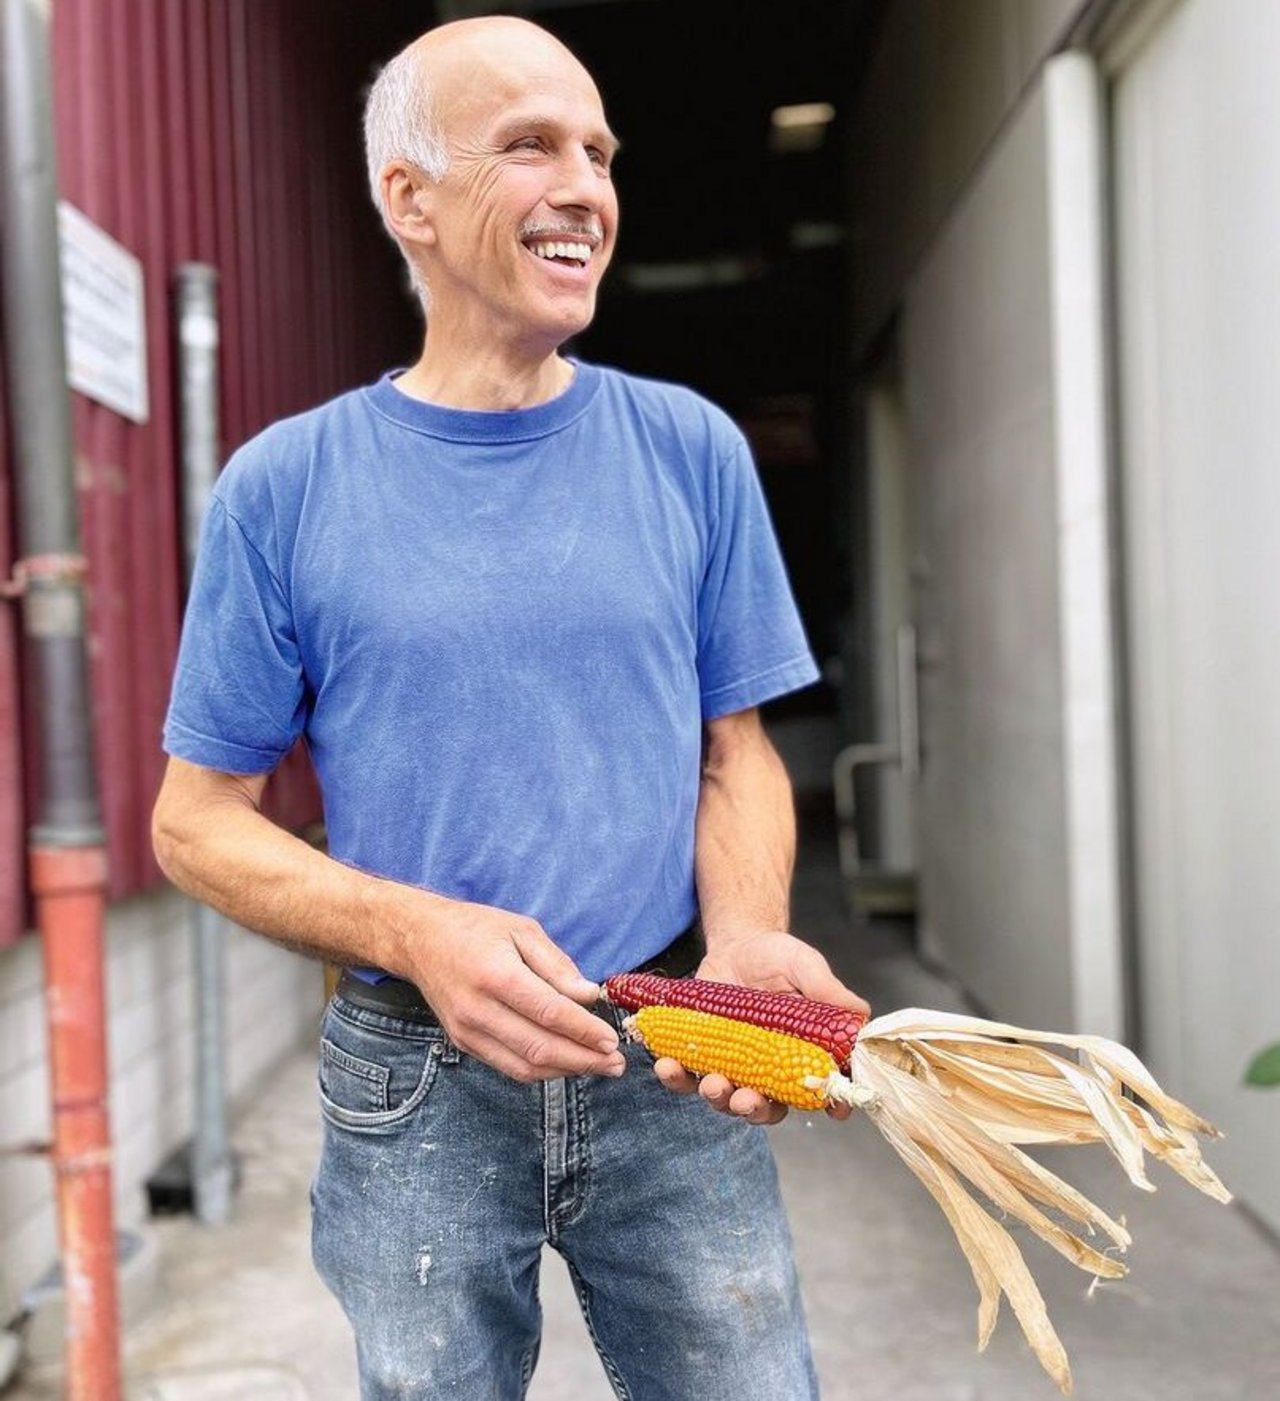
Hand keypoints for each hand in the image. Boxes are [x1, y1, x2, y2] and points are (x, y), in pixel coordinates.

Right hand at [401, 895, 625, 1082]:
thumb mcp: (522, 929)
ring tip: (599, 1067)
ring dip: (566, 1072)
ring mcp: (467, 1031)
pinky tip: (566, 1064)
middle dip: (583, 1059)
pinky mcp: (463, 1043)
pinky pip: (508, 1066)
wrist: (421, 940)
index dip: (583, 1030)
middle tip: (615, 1063)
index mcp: (496, 974)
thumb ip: (558, 966)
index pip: (548, 1012)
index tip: (611, 1039)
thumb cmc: (476, 929)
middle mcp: (478, 1009)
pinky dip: (541, 1070)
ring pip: (524, 1065)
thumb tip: (589, 996)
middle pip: (538, 1046)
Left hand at [652, 930, 870, 1124]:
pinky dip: (677, 1078)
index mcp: (803, 1056)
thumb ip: (828, 990)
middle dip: (756, 1109)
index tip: (833, 1110)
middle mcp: (771, 1071)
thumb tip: (859, 1014)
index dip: (832, 1104)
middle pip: (769, 1107)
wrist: (735, 945)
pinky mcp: (702, 1057)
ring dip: (718, 1099)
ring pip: (727, 1100)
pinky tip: (667, 1065)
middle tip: (746, 1099)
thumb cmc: (776, 958)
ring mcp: (735, 1067)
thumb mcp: (804, 966)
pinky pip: (688, 1078)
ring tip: (712, 1083)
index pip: (823, 1089)